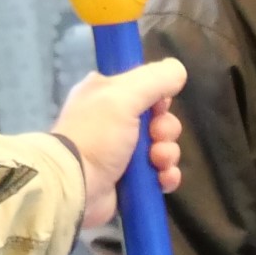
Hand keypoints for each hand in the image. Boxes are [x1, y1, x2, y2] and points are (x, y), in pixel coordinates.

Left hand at [57, 59, 186, 228]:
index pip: (146, 88)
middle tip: (155, 137)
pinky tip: (161, 180)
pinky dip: (166, 177)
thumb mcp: (122, 97)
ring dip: (168, 155)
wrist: (76, 185)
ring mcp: (124, 152)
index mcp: (108, 95)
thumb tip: (178, 69)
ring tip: (156, 163)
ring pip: (164, 147)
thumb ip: (154, 80)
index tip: (157, 106)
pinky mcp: (132, 180)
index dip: (159, 98)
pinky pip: (162, 174)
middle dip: (166, 130)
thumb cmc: (96, 136)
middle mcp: (115, 120)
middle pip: (160, 119)